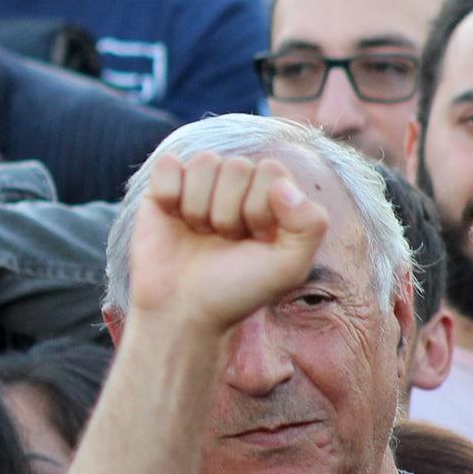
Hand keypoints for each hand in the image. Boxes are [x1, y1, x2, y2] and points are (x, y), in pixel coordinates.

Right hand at [123, 152, 329, 337]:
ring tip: (200, 233)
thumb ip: (310, 225)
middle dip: (229, 212)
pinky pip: (169, 165)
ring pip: (204, 162)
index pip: (271, 171)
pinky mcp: (162, 188)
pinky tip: (174, 217)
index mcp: (270, 197)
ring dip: (200, 207)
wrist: (182, 311)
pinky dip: (170, 194)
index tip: (253, 240)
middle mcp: (236, 185)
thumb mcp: (289, 267)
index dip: (261, 207)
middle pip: (237, 166)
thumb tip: (282, 186)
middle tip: (224, 240)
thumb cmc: (237, 290)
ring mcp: (199, 184)